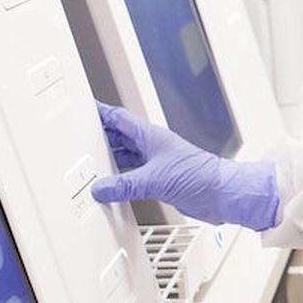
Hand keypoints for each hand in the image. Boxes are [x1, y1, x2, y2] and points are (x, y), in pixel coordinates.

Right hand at [89, 102, 278, 230]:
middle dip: (101, 136)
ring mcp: (157, 162)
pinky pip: (134, 175)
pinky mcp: (161, 179)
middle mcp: (153, 146)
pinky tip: (113, 185)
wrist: (221, 194)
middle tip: (81, 138)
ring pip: (127, 156)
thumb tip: (101, 188)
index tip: (87, 108)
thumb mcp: (154, 180)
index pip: (120, 119)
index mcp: (151, 136)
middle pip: (121, 136)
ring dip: (111, 159)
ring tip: (92, 162)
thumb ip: (125, 185)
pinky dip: (121, 178)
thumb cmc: (199, 176)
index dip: (102, 113)